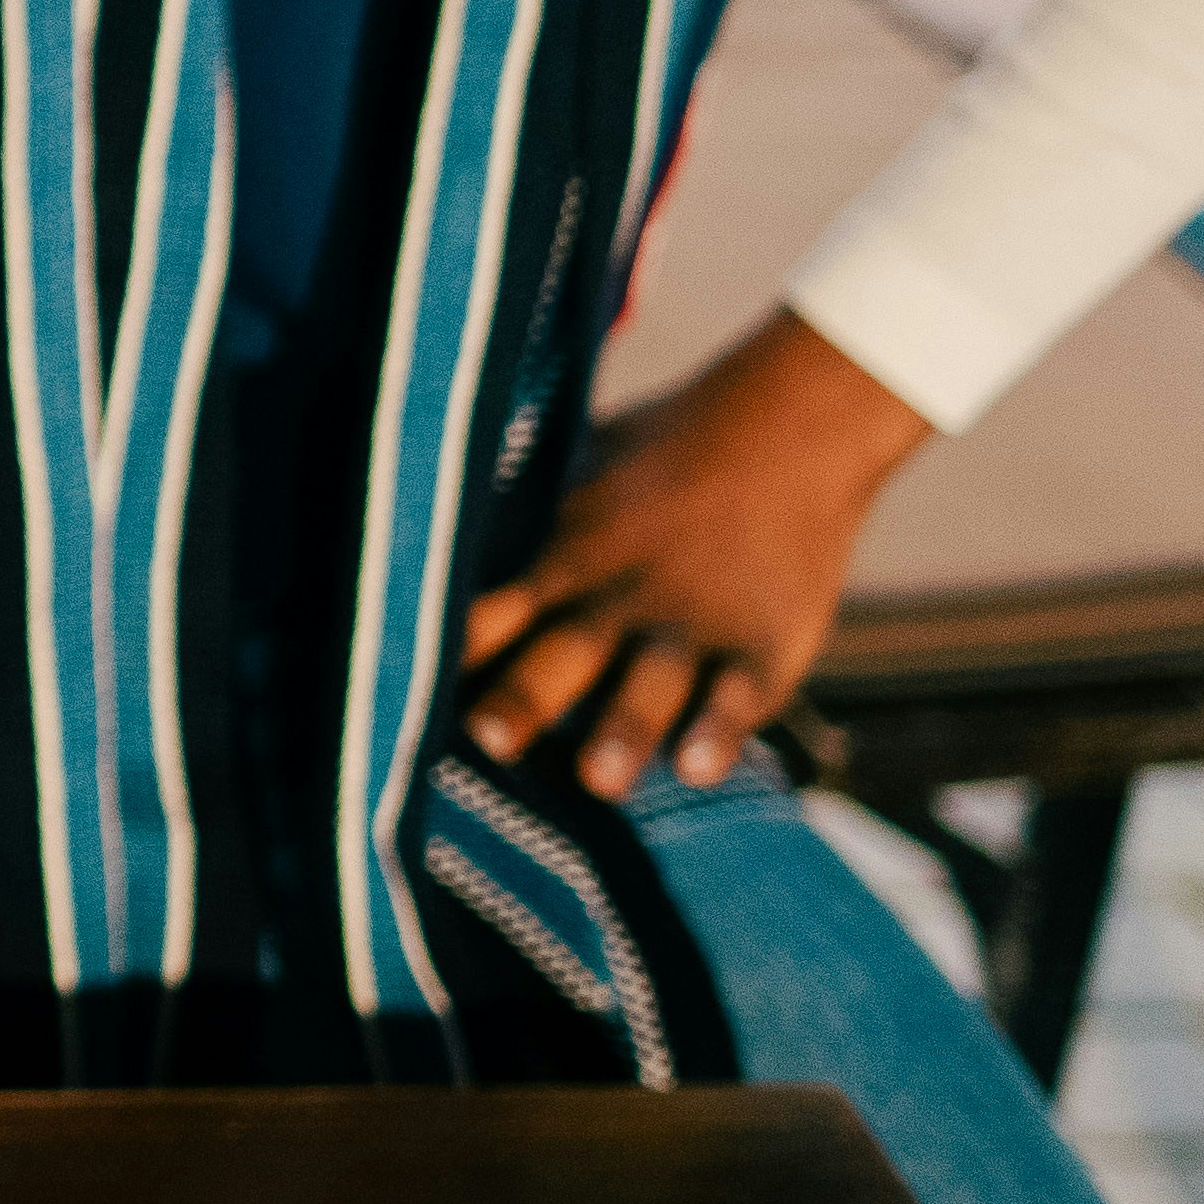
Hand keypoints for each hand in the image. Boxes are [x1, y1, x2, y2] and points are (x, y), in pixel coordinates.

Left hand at [459, 310, 933, 796]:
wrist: (796, 423)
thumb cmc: (665, 451)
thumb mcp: (583, 460)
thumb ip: (520, 509)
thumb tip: (423, 539)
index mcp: (570, 546)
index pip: (498, 600)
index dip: (458, 641)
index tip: (406, 684)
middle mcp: (626, 590)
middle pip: (566, 649)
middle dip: (527, 694)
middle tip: (489, 738)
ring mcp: (697, 620)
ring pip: (652, 683)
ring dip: (624, 729)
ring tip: (596, 780)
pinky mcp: (764, 643)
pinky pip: (740, 693)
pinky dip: (721, 730)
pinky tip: (697, 769)